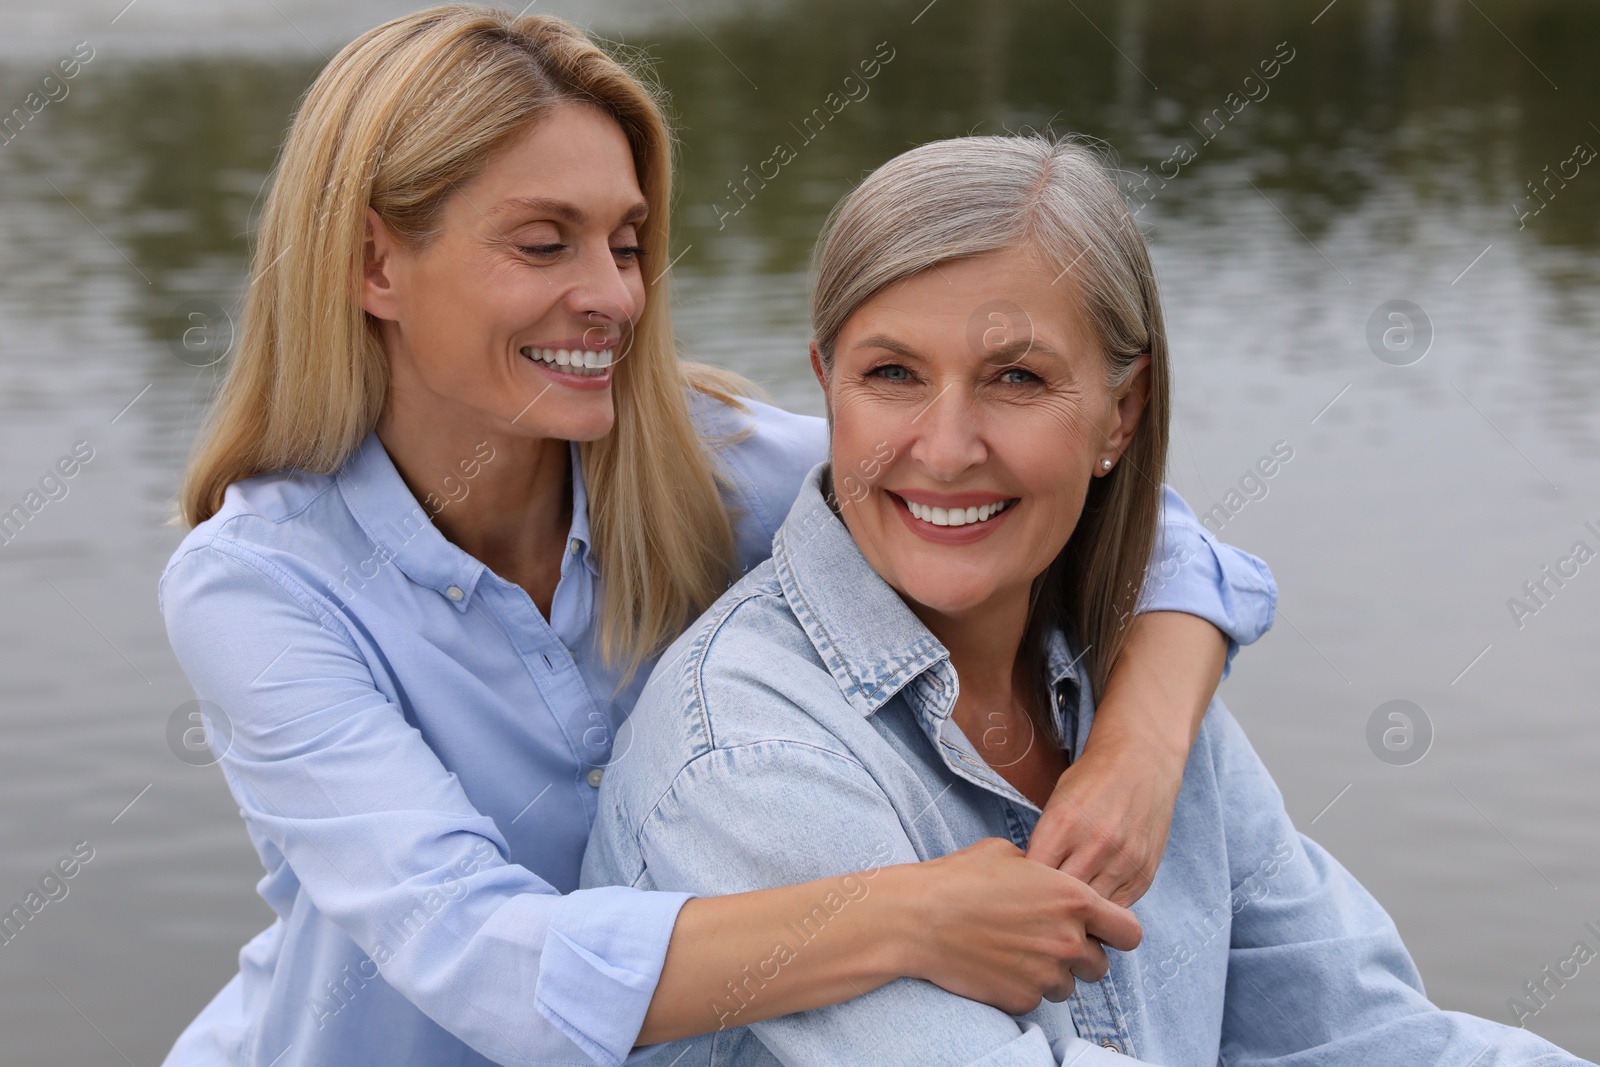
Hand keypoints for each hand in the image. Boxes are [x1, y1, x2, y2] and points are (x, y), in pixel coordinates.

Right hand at [901, 837, 1141, 1014]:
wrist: (918, 918)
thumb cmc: (960, 878)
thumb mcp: (1009, 854)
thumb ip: (1045, 871)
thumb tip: (1050, 879)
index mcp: (1074, 899)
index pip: (1129, 931)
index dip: (1116, 931)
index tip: (1099, 930)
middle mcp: (1068, 941)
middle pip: (1100, 965)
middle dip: (1079, 956)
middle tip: (1048, 941)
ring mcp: (1046, 974)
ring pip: (1068, 986)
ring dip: (1051, 973)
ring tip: (1016, 952)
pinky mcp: (1022, 999)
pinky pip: (1035, 999)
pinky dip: (1022, 987)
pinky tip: (996, 965)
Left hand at [1026, 733, 1182, 907]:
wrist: (1141, 763)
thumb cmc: (1090, 782)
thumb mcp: (1055, 803)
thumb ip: (1043, 844)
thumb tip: (1028, 886)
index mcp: (1063, 824)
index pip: (1032, 878)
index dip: (1023, 889)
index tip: (1021, 890)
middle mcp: (1095, 845)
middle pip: (1061, 900)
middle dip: (1049, 904)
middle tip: (1042, 905)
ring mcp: (1124, 861)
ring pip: (1091, 911)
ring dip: (1078, 913)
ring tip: (1067, 908)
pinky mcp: (1144, 873)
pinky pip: (1117, 908)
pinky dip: (1103, 909)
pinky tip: (1093, 899)